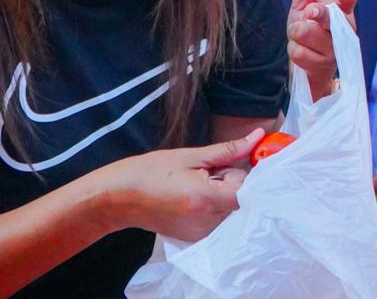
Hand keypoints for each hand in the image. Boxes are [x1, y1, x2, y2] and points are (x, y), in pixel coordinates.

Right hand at [93, 128, 263, 242]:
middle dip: (231, 182)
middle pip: (241, 199)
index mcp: (207, 199)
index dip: (245, 174)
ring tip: (195, 185)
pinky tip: (192, 198)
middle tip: (204, 173)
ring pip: (232, 209)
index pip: (249, 191)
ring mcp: (202, 234)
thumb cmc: (150, 171)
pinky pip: (219, 219)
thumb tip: (259, 137)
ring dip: (222, 194)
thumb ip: (228, 150)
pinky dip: (213, 206)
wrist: (118, 198)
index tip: (232, 162)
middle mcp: (208, 222)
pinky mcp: (196, 239)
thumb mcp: (190, 155)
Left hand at [287, 0, 357, 99]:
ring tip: (300, 34)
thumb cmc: (309, 27)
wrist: (308, 65)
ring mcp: (335, 49)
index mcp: (342, 10)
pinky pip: (299, 52)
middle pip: (331, 18)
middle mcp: (344, 29)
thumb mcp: (305, 1)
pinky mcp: (323, 66)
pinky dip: (294, 49)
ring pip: (307, 33)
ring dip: (296, 32)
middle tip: (310, 11)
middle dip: (318, 14)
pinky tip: (301, 50)